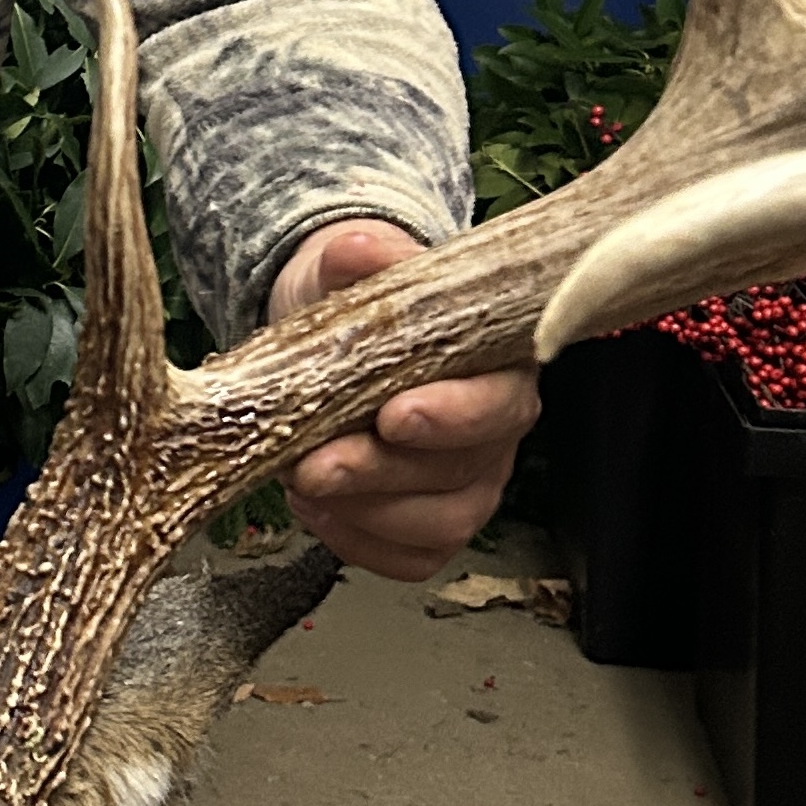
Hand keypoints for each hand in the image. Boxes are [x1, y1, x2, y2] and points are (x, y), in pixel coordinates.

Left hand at [266, 219, 536, 580]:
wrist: (329, 333)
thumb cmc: (359, 302)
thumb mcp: (351, 267)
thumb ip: (360, 258)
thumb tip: (357, 248)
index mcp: (497, 362)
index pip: (500, 401)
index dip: (454, 416)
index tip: (394, 415)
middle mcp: (495, 429)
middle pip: (464, 473)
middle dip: (383, 474)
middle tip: (317, 465)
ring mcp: (470, 481)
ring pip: (443, 524)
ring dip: (368, 514)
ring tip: (305, 484)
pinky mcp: (433, 520)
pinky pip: (412, 557)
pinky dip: (361, 543)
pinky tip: (319, 511)